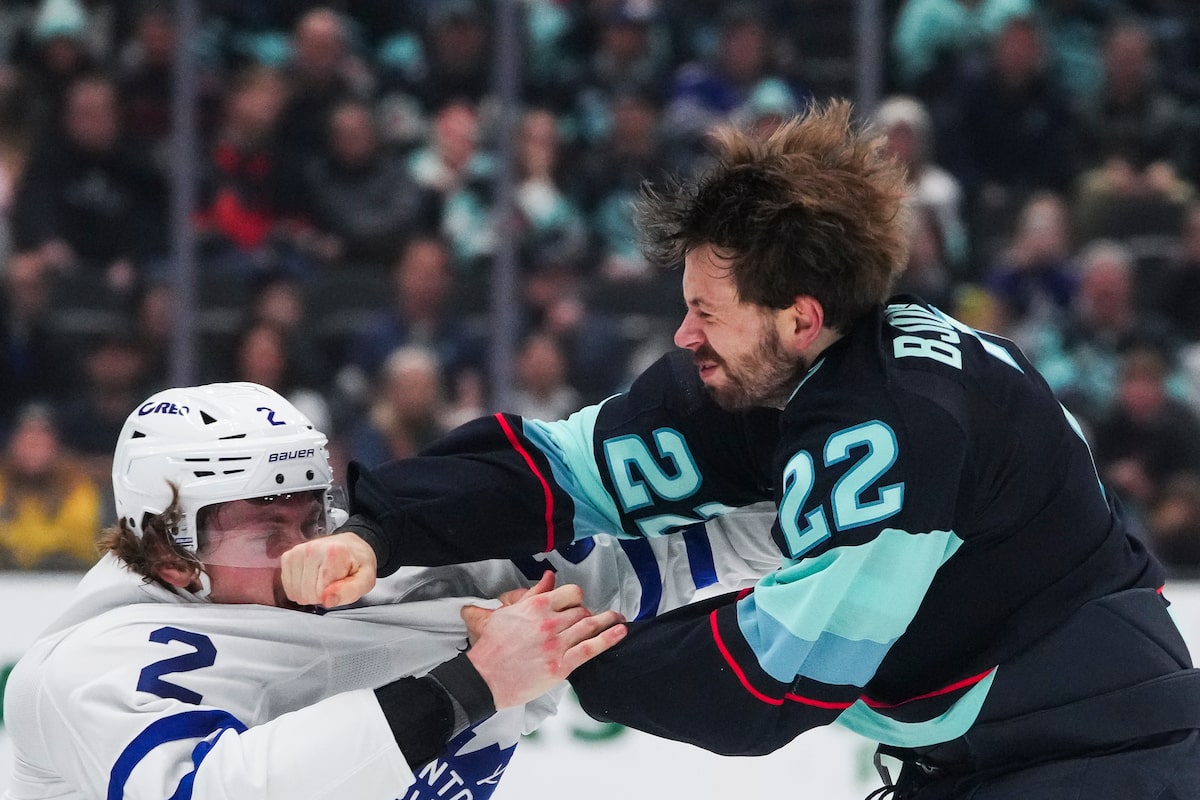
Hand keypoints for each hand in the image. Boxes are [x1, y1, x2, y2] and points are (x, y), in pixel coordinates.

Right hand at [281, 531, 377, 606]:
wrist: (349, 546)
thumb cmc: (357, 564)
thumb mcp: (366, 580)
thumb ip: (350, 592)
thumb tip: (327, 600)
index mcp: (333, 552)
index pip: (320, 594)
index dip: (332, 596)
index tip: (340, 583)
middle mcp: (311, 548)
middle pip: (305, 594)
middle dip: (319, 595)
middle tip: (332, 582)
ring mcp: (297, 551)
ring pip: (295, 592)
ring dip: (309, 592)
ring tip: (323, 579)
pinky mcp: (288, 556)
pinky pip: (288, 587)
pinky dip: (299, 587)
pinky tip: (312, 578)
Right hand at [462, 572, 626, 707]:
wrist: (483, 678)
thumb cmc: (491, 647)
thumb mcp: (506, 612)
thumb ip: (532, 593)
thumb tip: (549, 577)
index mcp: (536, 607)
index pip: (571, 593)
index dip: (578, 598)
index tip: (578, 604)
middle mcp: (549, 622)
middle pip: (582, 610)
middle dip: (589, 614)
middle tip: (594, 619)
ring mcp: (556, 644)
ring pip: (589, 626)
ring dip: (607, 621)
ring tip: (618, 619)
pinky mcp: (560, 666)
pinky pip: (590, 649)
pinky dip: (608, 639)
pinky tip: (620, 632)